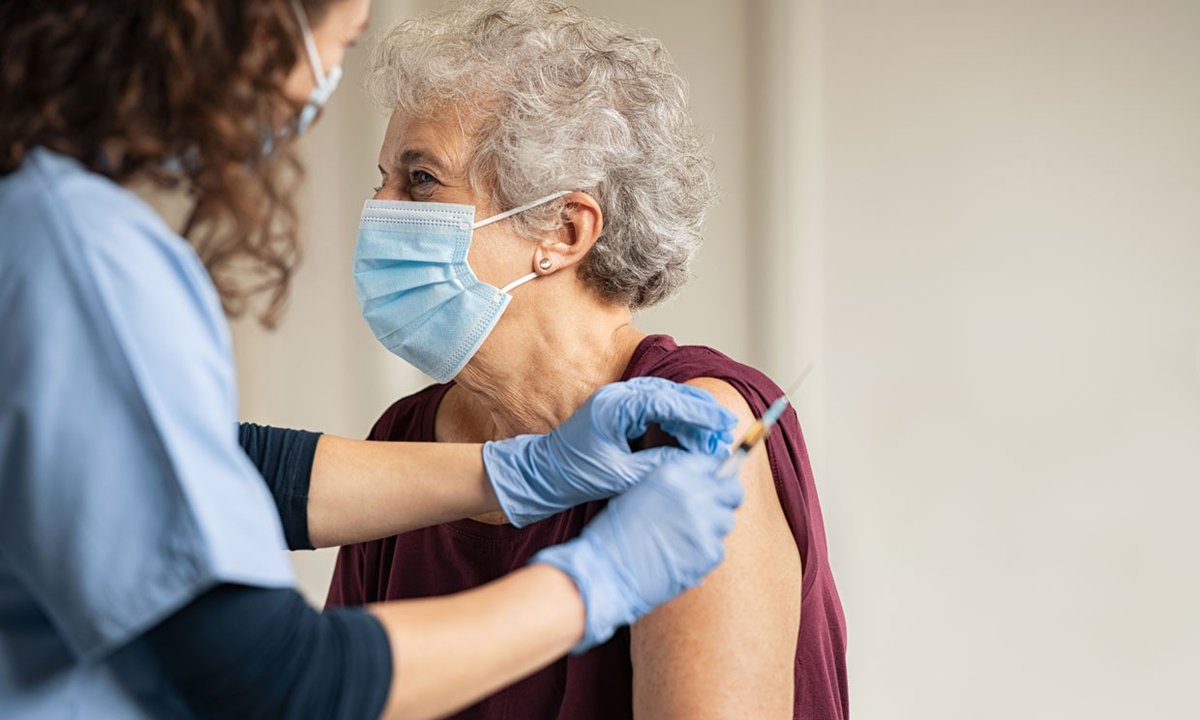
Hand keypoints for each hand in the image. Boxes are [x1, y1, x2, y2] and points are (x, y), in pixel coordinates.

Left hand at [482, 377, 735, 526]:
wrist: (542, 474)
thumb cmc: (574, 475)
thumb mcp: (621, 476)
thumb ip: (658, 465)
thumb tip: (694, 462)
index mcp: (615, 407)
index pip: (667, 401)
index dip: (699, 413)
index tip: (723, 424)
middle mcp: (617, 396)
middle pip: (670, 394)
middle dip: (700, 412)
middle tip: (725, 430)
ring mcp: (617, 400)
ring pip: (665, 399)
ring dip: (690, 416)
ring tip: (713, 436)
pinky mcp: (618, 410)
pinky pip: (654, 408)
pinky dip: (675, 419)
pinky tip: (689, 436)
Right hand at [531, 453, 742, 651]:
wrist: (606, 571)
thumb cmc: (615, 534)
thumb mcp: (640, 492)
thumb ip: (674, 485)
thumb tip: (703, 486)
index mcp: (673, 474)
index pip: (713, 464)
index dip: (714, 477)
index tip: (713, 486)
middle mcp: (693, 494)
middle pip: (732, 491)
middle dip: (725, 499)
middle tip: (712, 512)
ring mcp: (704, 524)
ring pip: (726, 521)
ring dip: (711, 529)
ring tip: (683, 540)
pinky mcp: (709, 552)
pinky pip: (718, 549)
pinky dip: (703, 554)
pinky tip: (680, 557)